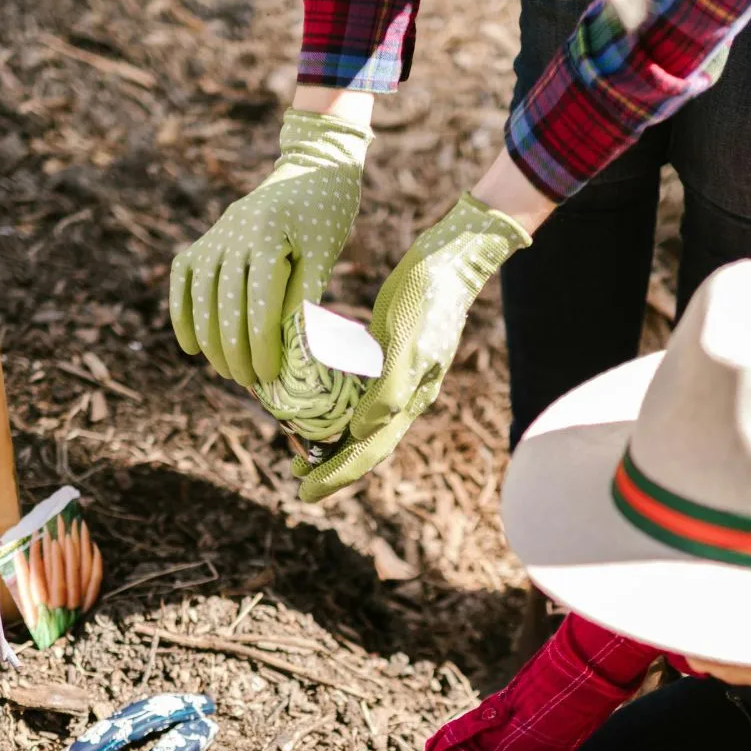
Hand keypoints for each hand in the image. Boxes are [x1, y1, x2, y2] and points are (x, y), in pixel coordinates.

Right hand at [169, 110, 371, 387]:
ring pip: (201, 298)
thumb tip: (297, 352)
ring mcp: (213, 236)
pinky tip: (191, 348)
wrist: (310, 169)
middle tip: (249, 384)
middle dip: (235, 352)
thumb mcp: (323, 255)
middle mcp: (231, 234)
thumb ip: (306, 298)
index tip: (269, 377)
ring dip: (210, 341)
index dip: (262, 347)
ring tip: (227, 373)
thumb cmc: (325, 216)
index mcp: (265, 238)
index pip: (258, 306)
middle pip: (225, 307)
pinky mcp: (203, 240)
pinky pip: (182, 279)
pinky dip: (182, 314)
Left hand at [294, 192, 530, 500]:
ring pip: (362, 423)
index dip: (336, 475)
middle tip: (298, 480)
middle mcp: (404, 396)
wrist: (452, 257)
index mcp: (410, 399)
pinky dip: (338, 407)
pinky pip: (360, 393)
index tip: (305, 493)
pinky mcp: (389, 356)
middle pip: (364, 444)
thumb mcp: (406, 340)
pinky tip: (320, 403)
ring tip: (303, 451)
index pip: (369, 450)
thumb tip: (361, 432)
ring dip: (333, 441)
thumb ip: (389, 389)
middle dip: (331, 466)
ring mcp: (398, 377)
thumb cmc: (429, 295)